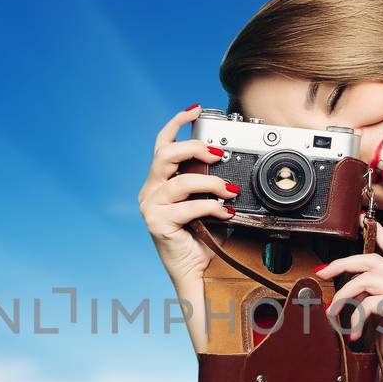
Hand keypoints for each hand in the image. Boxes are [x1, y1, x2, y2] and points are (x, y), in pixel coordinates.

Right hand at [138, 104, 238, 286]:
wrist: (195, 272)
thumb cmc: (201, 238)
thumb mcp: (206, 203)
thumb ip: (209, 183)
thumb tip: (232, 165)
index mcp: (159, 183)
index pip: (162, 144)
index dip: (177, 124)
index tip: (196, 110)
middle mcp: (150, 192)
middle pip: (165, 155)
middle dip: (194, 148)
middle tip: (218, 153)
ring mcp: (151, 208)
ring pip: (180, 181)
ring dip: (211, 183)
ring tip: (230, 189)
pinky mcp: (157, 223)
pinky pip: (188, 207)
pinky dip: (211, 206)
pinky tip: (225, 211)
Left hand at [319, 221, 382, 381]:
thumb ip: (375, 305)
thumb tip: (355, 295)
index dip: (380, 234)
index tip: (363, 221)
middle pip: (374, 259)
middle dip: (344, 262)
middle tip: (323, 272)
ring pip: (368, 278)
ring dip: (343, 295)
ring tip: (334, 314)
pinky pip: (370, 301)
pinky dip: (355, 317)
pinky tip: (355, 334)